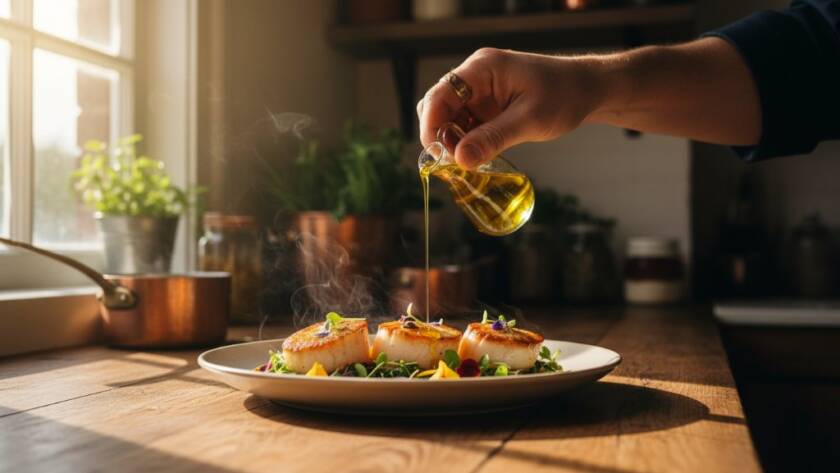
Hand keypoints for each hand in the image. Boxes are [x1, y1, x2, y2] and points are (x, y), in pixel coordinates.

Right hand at [417, 48, 603, 168]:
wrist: (587, 90)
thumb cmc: (564, 96)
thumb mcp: (530, 120)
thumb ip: (493, 139)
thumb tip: (460, 160)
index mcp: (482, 68)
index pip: (440, 94)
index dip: (431, 125)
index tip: (437, 155)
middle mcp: (475, 77)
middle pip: (438, 106)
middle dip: (441, 135)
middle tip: (456, 162)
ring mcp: (479, 92)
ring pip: (448, 118)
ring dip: (453, 142)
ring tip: (469, 162)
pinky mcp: (486, 107)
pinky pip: (464, 125)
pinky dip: (466, 142)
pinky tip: (477, 156)